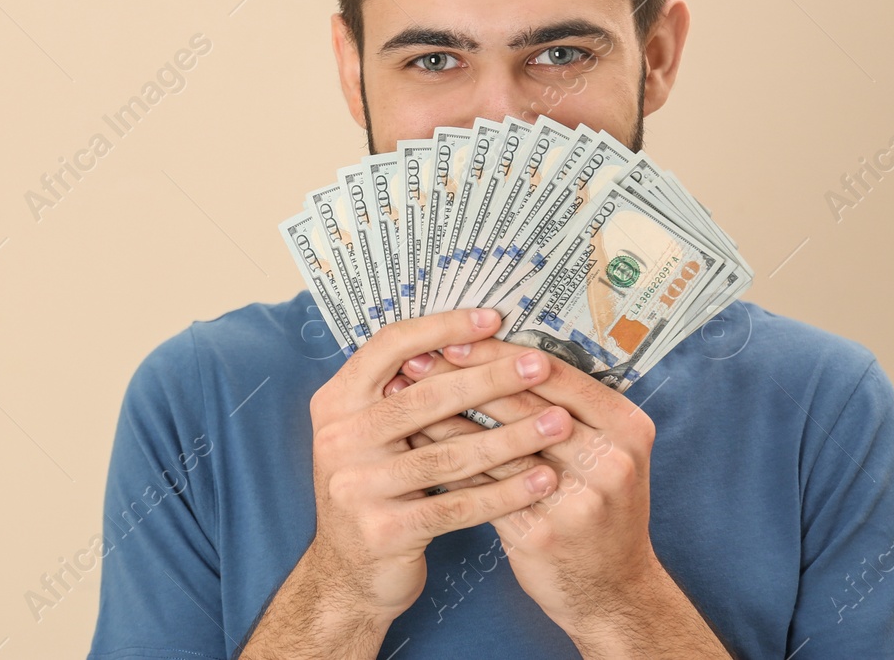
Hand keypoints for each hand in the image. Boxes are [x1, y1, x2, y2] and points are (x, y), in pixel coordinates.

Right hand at [297, 309, 572, 630]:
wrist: (347, 575)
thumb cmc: (376, 491)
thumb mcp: (371, 435)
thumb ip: (403, 394)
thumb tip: (469, 340)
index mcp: (336, 402)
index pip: (388, 346)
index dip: (442, 328)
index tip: (493, 318)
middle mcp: (338, 438)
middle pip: (423, 397)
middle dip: (489, 378)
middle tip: (538, 365)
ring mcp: (356, 485)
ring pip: (447, 454)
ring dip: (510, 437)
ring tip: (558, 423)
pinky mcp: (384, 529)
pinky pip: (457, 504)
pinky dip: (504, 492)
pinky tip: (542, 479)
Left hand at [394, 336, 665, 646]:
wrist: (613, 592)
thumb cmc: (597, 507)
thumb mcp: (604, 450)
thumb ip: (562, 406)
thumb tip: (490, 352)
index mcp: (627, 426)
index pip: (554, 372)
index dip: (498, 353)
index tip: (453, 337)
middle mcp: (610, 459)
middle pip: (524, 403)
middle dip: (463, 377)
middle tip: (415, 359)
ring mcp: (579, 499)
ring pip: (498, 443)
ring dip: (444, 415)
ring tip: (403, 396)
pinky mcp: (544, 533)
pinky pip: (483, 486)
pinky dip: (448, 460)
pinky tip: (416, 443)